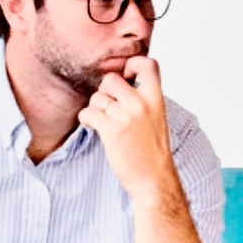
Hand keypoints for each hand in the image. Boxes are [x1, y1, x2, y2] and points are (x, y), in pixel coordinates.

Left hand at [78, 56, 174, 204]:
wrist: (153, 179)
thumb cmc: (152, 151)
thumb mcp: (156, 118)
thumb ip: (143, 99)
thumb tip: (120, 82)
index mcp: (156, 99)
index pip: (148, 64)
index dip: (132, 64)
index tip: (126, 76)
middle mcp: (141, 104)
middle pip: (111, 79)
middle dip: (104, 91)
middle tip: (108, 105)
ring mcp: (126, 117)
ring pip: (97, 98)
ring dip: (94, 108)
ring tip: (102, 120)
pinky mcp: (111, 131)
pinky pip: (88, 113)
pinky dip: (86, 118)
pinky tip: (93, 126)